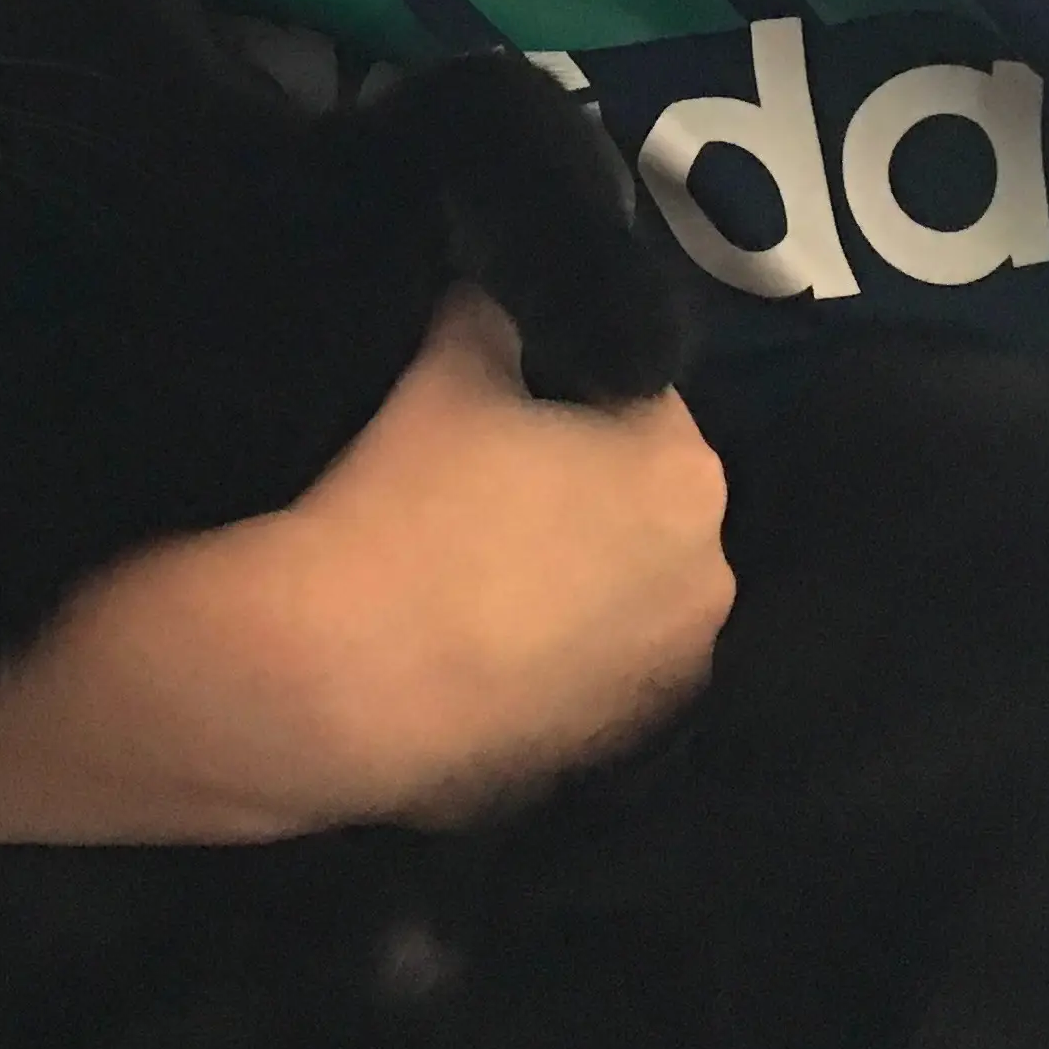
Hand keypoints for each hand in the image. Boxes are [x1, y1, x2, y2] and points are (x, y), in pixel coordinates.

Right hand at [288, 284, 733, 824]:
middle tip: (490, 486)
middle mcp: (707, 579)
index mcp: (685, 474)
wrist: (340, 684)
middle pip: (645, 504)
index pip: (641, 399)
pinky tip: (479, 646)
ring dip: (578, 578)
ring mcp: (667, 678)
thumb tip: (495, 297)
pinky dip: (554, 657)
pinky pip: (593, 675)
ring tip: (480, 573)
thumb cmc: (410, 506)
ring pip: (625, 595)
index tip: (509, 406)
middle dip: (588, 489)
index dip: (572, 392)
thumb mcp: (445, 373)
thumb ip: (489, 319)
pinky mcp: (614, 750)